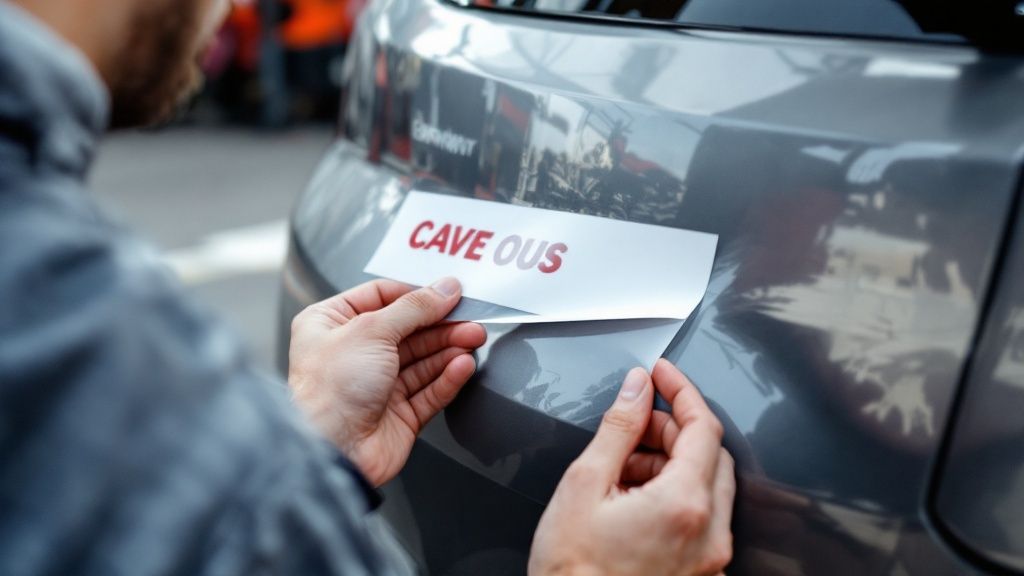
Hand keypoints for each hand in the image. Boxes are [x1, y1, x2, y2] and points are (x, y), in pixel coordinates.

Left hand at [288, 277, 485, 486]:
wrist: (331, 450)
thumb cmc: (327, 391)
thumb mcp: (371, 329)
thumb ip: (414, 308)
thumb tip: (444, 289)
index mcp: (331, 324)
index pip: (381, 297)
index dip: (416, 295)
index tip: (447, 292)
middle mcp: (353, 354)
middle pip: (408, 330)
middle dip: (441, 324)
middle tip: (470, 319)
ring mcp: (376, 385)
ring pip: (422, 361)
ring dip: (450, 348)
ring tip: (473, 339)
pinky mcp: (397, 415)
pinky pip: (429, 390)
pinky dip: (448, 377)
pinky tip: (462, 365)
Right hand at [529, 359, 734, 575]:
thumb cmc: (572, 571)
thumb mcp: (585, 484)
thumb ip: (618, 428)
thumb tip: (637, 389)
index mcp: (684, 505)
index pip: (703, 426)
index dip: (682, 391)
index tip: (662, 375)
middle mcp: (709, 533)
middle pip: (709, 454)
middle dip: (673, 428)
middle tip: (635, 421)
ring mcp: (709, 558)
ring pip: (707, 485)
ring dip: (672, 461)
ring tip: (622, 467)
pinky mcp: (700, 572)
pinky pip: (701, 517)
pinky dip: (675, 493)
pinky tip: (634, 497)